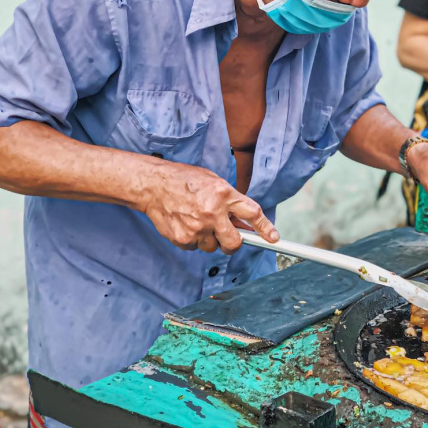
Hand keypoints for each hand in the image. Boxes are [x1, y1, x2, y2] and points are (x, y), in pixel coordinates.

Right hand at [137, 162, 278, 254]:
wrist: (154, 185)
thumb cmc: (185, 180)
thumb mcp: (214, 183)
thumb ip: (231, 202)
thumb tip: (245, 223)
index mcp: (223, 194)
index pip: (252, 213)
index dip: (265, 228)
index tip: (274, 238)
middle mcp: (212, 212)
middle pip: (234, 243)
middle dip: (234, 243)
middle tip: (229, 237)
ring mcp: (196, 228)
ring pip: (213, 247)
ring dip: (210, 238)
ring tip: (197, 220)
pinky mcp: (182, 239)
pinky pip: (195, 247)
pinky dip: (193, 239)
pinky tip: (185, 223)